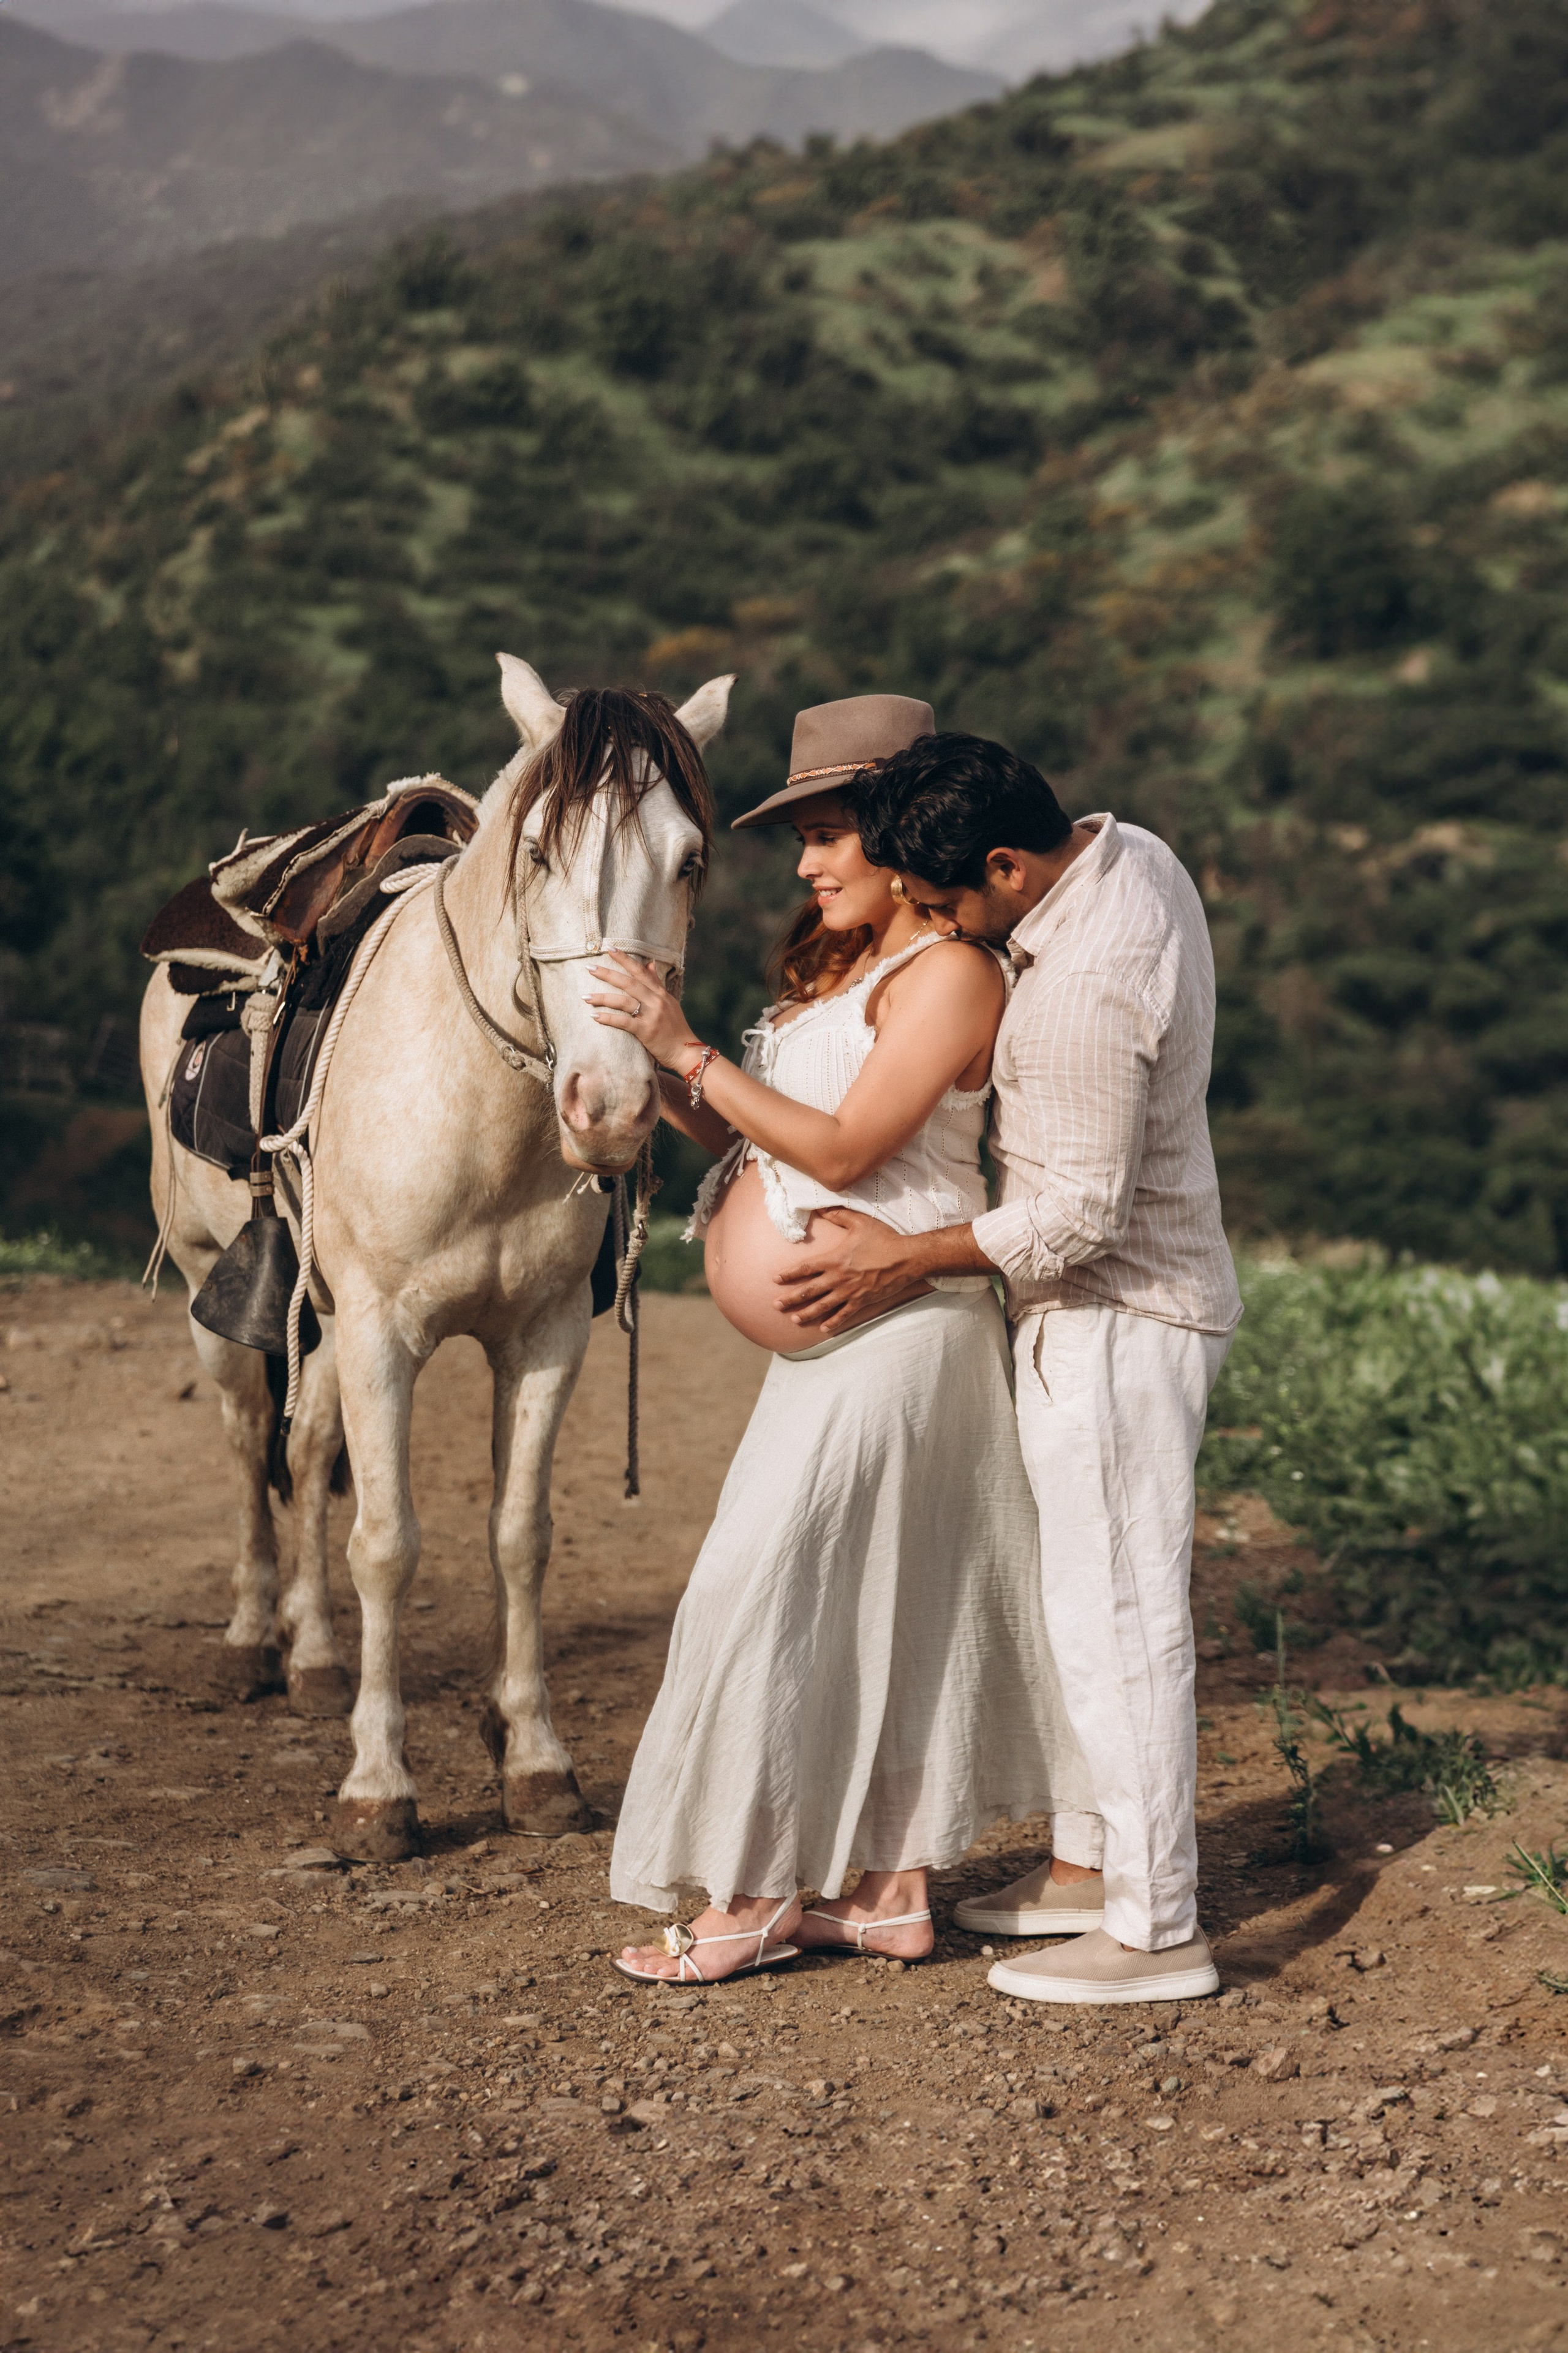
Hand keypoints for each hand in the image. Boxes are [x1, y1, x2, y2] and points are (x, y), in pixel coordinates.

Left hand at [586, 950, 700, 1071]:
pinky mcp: (646, 1032)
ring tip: (585, 997)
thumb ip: (657, 984)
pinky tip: (594, 1016)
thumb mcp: (669, 1002)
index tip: (609, 948)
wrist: (686, 1052)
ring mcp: (652, 1016)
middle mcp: (657, 1001)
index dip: (625, 959)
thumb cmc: (675, 1029)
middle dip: (608, 974)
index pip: (641, 971)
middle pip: (629, 983)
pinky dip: (608, 1018)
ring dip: (602, 998)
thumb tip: (650, 963)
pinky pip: (624, 1022)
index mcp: (661, 993)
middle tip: (589, 967)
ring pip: (623, 1001)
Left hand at [774, 1209, 931, 1334]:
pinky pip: (845, 1314)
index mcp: (835, 1259)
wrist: (907, 1258)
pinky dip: (833, 1322)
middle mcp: (839, 1278)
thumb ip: (838, 1215)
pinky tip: (824, 1328)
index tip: (775, 1279)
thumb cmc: (884, 1238)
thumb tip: (820, 1207)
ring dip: (807, 1313)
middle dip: (791, 1299)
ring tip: (794, 1319)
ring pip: (824, 1306)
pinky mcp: (863, 1300)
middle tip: (776, 1305)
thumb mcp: (859, 1222)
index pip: (806, 1268)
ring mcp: (851, 1292)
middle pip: (809, 1291)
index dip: (789, 1274)